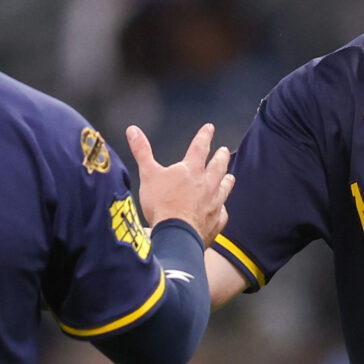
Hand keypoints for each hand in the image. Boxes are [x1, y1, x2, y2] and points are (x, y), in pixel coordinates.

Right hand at [126, 123, 233, 245]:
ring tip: (230, 176)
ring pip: (225, 188)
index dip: (204, 136)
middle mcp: (207, 184)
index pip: (200, 147)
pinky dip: (222, 209)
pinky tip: (222, 209)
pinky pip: (222, 213)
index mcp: (191, 170)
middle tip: (225, 150)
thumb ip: (142, 151)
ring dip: (227, 180)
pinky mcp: (216, 221)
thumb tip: (133, 130)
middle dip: (221, 156)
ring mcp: (214, 203)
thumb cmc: (162, 204)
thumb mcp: (148, 174)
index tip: (210, 128)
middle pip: (218, 166)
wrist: (176, 234)